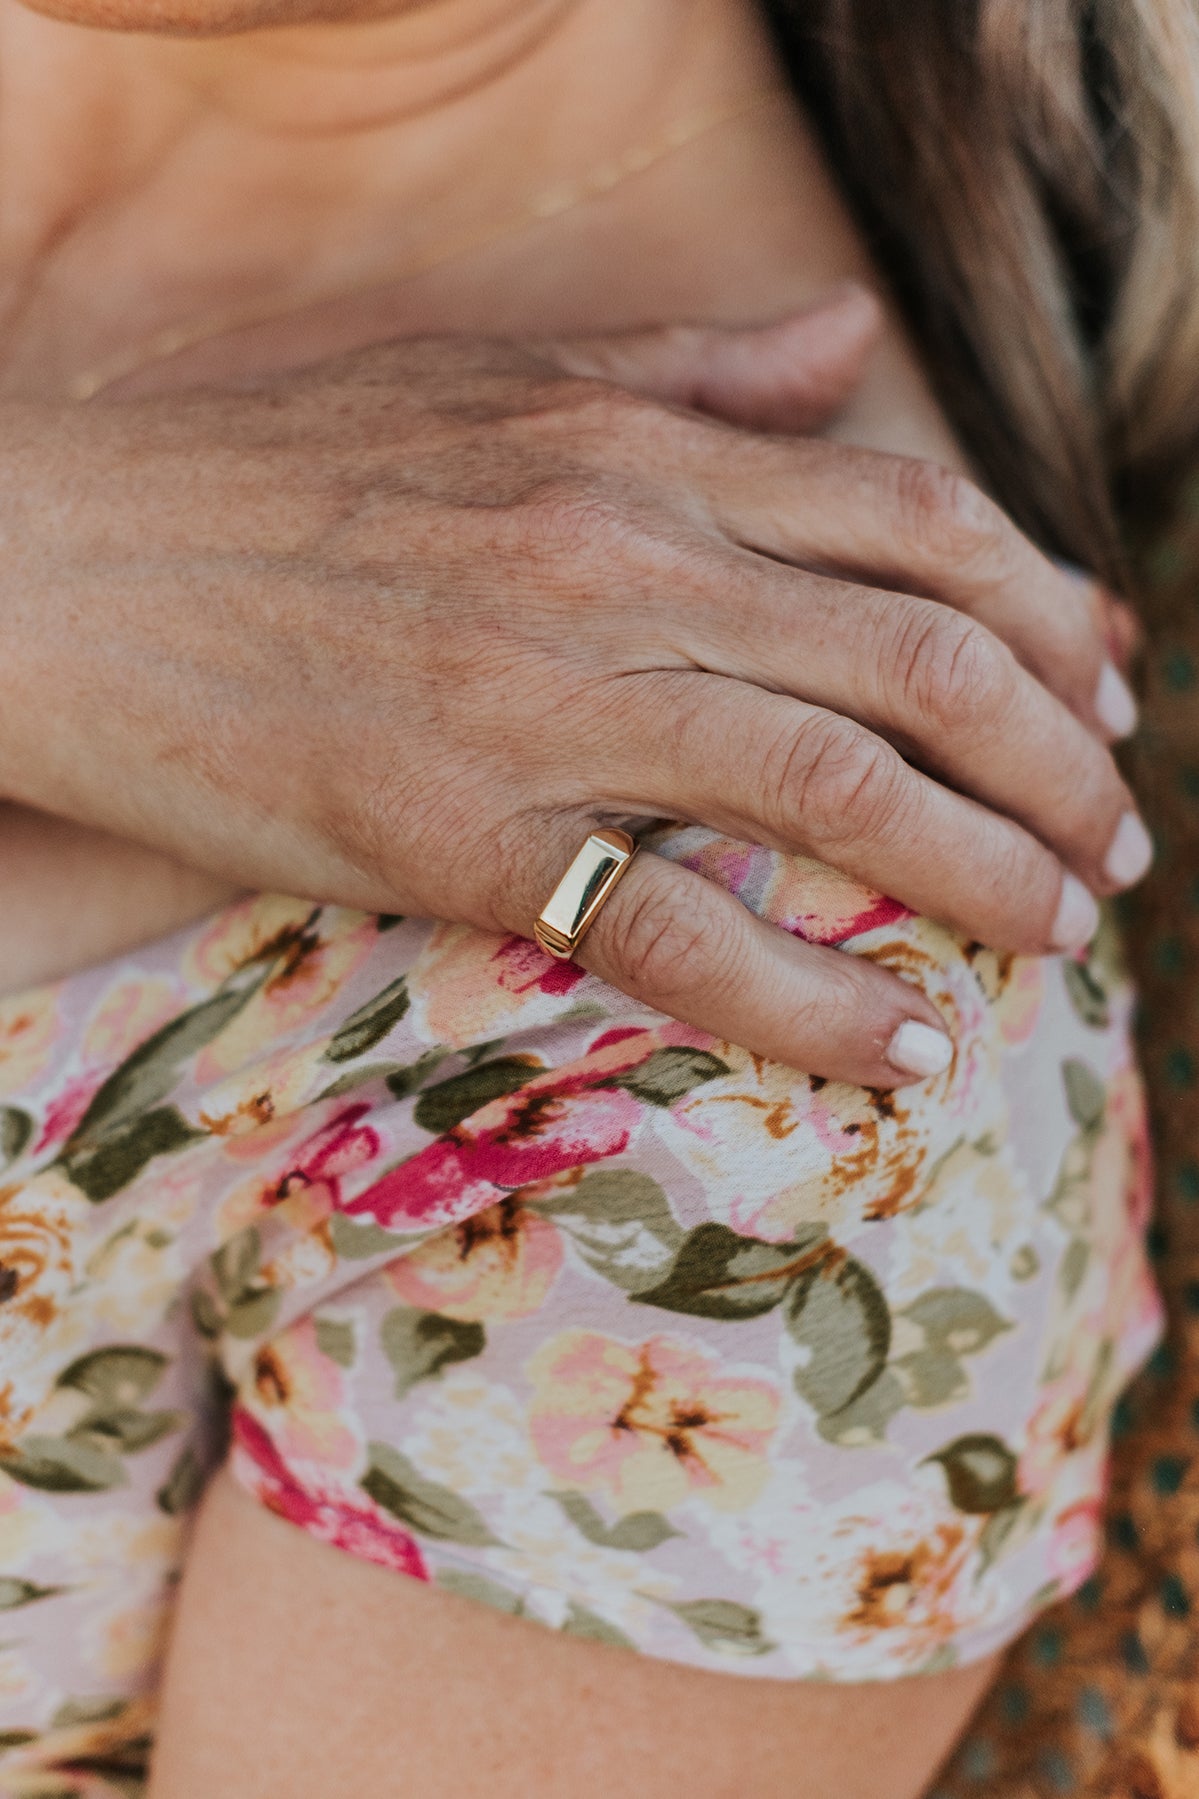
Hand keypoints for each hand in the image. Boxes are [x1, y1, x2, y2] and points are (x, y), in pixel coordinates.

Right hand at [0, 290, 1147, 1083]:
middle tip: (1113, 843)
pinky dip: (817, 997)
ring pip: (839, 783)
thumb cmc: (269, 468)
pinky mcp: (456, 833)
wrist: (64, 562)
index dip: (1050, 614)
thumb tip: (848, 340)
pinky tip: (914, 1044)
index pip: (919, 522)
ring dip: (989, 870)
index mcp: (634, 447)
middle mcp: (618, 556)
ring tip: (1062, 935)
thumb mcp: (491, 380)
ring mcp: (542, 696)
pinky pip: (678, 928)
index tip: (1103, 691)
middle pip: (922, 658)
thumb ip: (689, 370)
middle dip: (1058, 763)